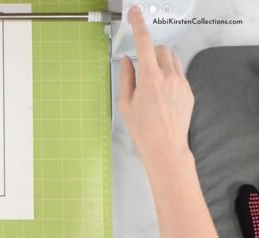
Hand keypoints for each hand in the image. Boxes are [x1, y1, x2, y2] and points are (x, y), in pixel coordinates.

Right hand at [119, 6, 194, 170]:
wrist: (165, 147)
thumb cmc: (143, 129)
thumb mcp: (125, 103)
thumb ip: (126, 77)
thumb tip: (127, 61)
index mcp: (149, 79)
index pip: (144, 43)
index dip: (138, 25)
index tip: (135, 14)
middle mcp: (168, 77)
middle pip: (161, 49)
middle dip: (151, 52)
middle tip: (142, 67)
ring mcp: (181, 84)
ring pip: (172, 59)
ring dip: (161, 62)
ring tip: (152, 81)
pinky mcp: (188, 91)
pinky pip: (179, 74)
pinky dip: (169, 75)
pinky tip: (161, 94)